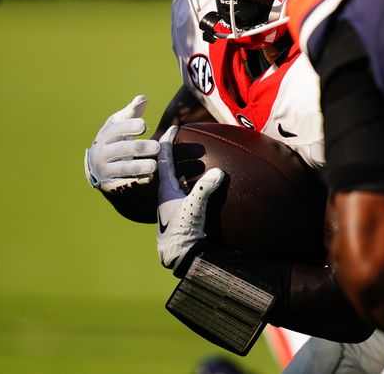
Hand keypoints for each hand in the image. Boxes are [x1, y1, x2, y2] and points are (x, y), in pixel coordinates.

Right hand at [84, 95, 159, 192]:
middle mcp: (103, 152)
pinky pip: (125, 183)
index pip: (117, 129)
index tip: (144, 125)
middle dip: (139, 147)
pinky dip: (137, 180)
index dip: (129, 126)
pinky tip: (149, 178)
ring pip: (123, 168)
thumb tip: (143, 98)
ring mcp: (106, 169)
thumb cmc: (113, 140)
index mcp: (106, 135)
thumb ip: (131, 113)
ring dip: (139, 166)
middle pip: (121, 149)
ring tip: (154, 165)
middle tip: (157, 146)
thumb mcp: (118, 126)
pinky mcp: (112, 184)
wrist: (96, 167)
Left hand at [157, 126, 224, 271]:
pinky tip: (208, 179)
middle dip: (177, 150)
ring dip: (187, 165)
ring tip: (198, 154)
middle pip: (170, 166)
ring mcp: (176, 202)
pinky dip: (196, 180)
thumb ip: (204, 190)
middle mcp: (169, 193)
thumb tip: (218, 171)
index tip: (174, 127)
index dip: (168, 142)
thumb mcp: (193, 209)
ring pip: (179, 177)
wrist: (179, 256)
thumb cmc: (181, 233)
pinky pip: (190, 188)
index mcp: (165, 189)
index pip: (164, 159)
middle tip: (187, 137)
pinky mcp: (185, 211)